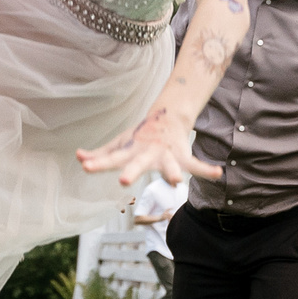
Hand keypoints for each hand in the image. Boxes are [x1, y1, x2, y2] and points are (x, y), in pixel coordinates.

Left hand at [77, 106, 219, 188]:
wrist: (167, 117)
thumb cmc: (139, 136)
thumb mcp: (120, 144)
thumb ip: (100, 154)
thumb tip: (79, 157)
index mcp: (130, 152)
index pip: (111, 159)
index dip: (98, 163)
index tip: (85, 167)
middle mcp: (146, 153)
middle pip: (137, 163)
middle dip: (131, 172)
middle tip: (124, 181)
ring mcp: (165, 154)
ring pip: (168, 165)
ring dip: (172, 172)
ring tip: (176, 181)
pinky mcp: (182, 156)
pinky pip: (195, 164)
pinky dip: (206, 169)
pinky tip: (218, 173)